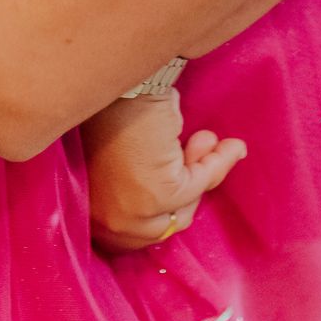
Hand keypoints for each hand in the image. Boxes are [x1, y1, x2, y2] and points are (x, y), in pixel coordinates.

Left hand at [81, 89, 246, 253]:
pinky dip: (217, 164)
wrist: (123, 82)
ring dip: (203, 176)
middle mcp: (106, 219)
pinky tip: (229, 145)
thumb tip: (195, 189)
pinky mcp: (160, 195)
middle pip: (161, 230)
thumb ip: (151, 186)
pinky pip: (199, 186)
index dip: (164, 214)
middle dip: (186, 196)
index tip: (185, 186)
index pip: (132, 237)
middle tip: (200, 155)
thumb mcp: (132, 161)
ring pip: (182, 212)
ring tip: (210, 142)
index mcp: (91, 211)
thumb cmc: (119, 110)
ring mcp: (132, 211)